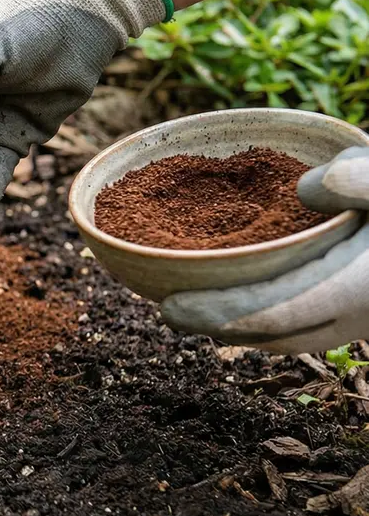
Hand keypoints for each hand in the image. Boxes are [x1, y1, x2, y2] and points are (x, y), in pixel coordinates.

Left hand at [161, 148, 368, 353]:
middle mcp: (356, 314)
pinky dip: (257, 318)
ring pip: (285, 336)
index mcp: (360, 286)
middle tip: (165, 311)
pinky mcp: (349, 313)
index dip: (221, 313)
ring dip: (233, 326)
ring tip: (185, 306)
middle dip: (216, 325)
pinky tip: (226, 298)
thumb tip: (307, 189)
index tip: (172, 307)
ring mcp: (355, 320)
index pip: (280, 311)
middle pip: (274, 333)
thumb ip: (364, 180)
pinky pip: (297, 327)